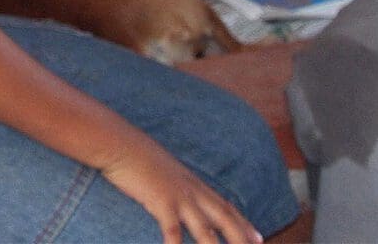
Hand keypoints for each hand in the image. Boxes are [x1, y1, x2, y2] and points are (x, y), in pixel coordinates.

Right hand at [101, 141, 260, 243]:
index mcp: (193, 183)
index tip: (258, 238)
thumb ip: (173, 181)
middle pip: (225, 218)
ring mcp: (178, 197)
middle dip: (241, 238)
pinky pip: (173, 230)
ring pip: (206, 230)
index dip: (244, 224)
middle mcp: (191, 191)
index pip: (226, 206)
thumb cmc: (136, 154)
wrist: (120, 143)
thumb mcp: (163, 168)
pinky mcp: (161, 201)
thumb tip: (175, 189)